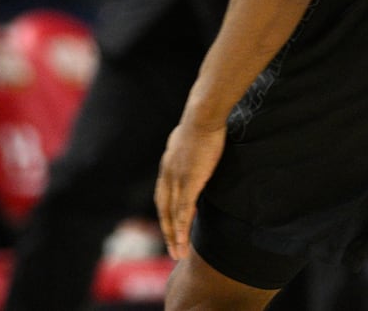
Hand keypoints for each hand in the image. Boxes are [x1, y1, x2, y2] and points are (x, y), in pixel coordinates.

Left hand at [155, 118, 227, 259]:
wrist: (203, 115)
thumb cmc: (201, 122)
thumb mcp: (188, 137)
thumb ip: (186, 150)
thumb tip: (191, 150)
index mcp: (167, 165)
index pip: (163, 197)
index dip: (166, 215)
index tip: (171, 230)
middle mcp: (167, 175)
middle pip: (163, 210)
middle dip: (168, 232)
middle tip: (174, 250)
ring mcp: (177, 179)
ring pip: (172, 214)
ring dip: (174, 236)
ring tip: (180, 253)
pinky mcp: (189, 181)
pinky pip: (183, 210)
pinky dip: (181, 227)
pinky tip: (182, 240)